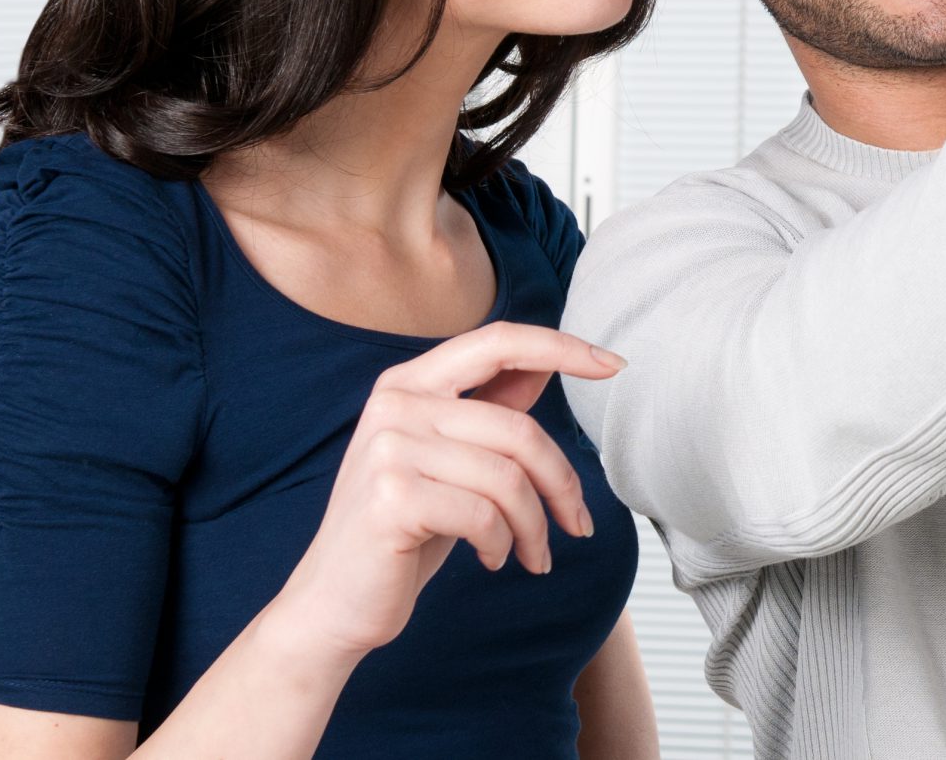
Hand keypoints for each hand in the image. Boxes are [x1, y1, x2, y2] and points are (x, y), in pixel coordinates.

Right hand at [263, 322, 624, 666]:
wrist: (333, 603)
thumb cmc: (402, 530)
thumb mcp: (449, 461)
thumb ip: (489, 409)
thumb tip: (546, 364)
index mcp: (409, 381)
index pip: (498, 341)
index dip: (561, 346)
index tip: (612, 362)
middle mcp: (395, 402)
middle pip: (518, 428)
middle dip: (562, 483)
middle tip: (577, 524)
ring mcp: (389, 448)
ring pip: (508, 478)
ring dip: (535, 526)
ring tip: (532, 554)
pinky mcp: (392, 497)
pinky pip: (484, 515)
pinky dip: (503, 545)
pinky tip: (491, 559)